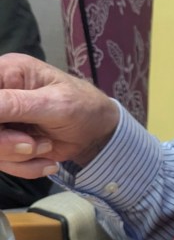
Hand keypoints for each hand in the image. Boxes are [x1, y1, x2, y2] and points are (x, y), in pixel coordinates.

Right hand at [0, 54, 119, 178]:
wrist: (97, 133)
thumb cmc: (82, 106)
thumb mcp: (54, 104)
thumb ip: (16, 104)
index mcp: (6, 72)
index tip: (3, 127)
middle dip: (4, 142)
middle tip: (30, 144)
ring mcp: (0, 120)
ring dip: (19, 157)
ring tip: (46, 146)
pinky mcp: (5, 142)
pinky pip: (2, 162)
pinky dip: (25, 167)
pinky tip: (46, 160)